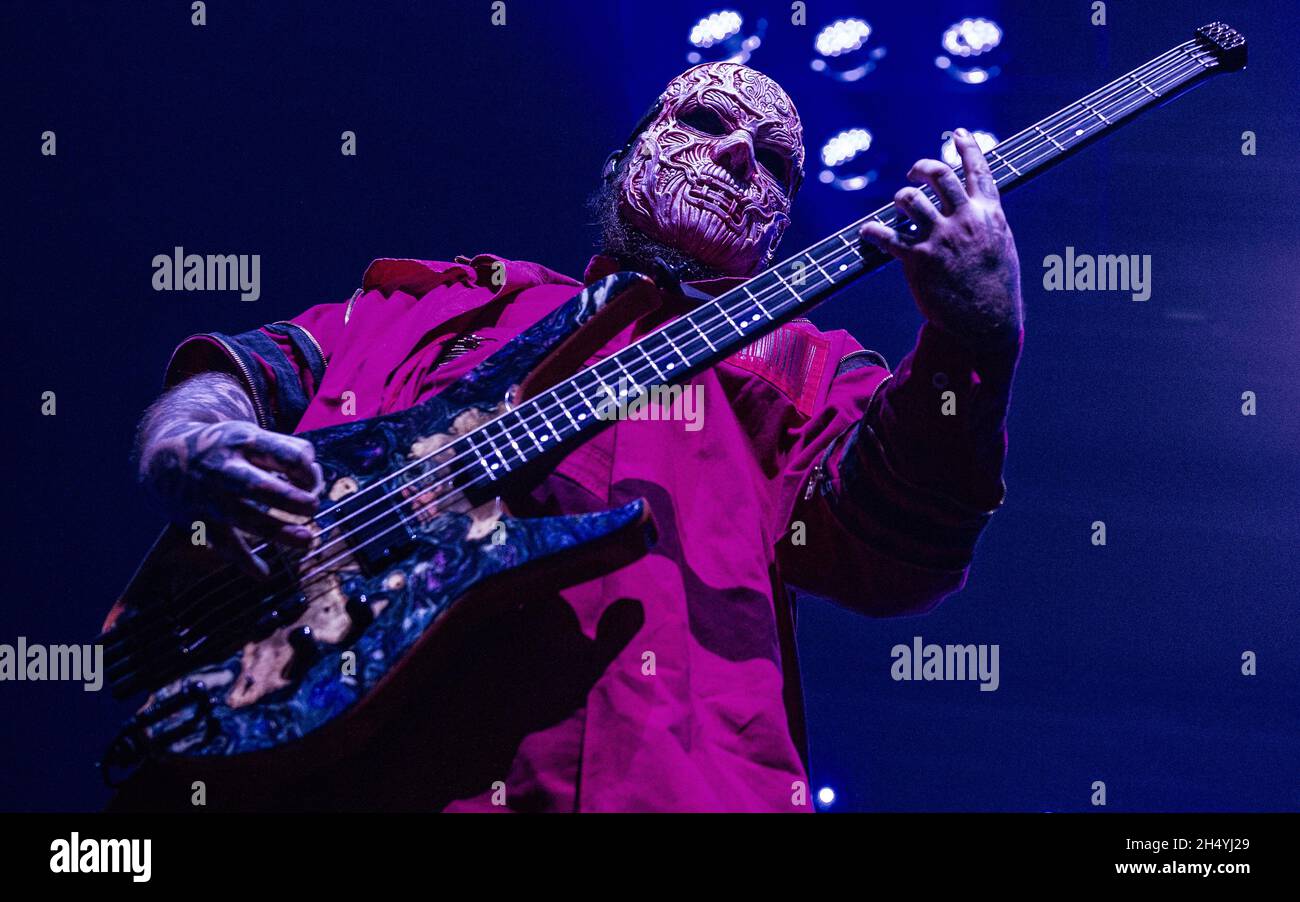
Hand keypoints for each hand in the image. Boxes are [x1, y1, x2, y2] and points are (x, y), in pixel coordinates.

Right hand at [141, 420, 322, 576]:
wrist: (166, 456)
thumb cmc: (228, 446)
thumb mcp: (254, 435)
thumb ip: (288, 452)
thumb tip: (316, 479)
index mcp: (244, 442)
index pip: (288, 457)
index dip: (309, 472)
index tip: (310, 480)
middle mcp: (224, 469)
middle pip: (262, 488)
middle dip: (294, 501)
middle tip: (312, 507)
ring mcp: (210, 497)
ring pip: (246, 520)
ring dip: (280, 532)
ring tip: (307, 541)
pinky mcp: (199, 520)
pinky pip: (223, 544)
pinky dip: (244, 562)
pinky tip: (263, 573)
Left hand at [860, 128, 1022, 348]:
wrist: (988, 322)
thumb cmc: (996, 288)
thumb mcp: (1000, 247)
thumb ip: (985, 224)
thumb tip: (975, 211)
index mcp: (989, 214)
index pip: (979, 170)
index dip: (967, 147)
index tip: (957, 133)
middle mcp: (964, 219)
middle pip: (938, 174)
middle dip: (921, 168)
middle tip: (913, 174)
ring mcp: (940, 237)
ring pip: (909, 198)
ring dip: (900, 199)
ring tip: (898, 209)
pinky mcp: (918, 259)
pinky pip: (886, 236)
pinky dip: (872, 231)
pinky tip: (866, 232)